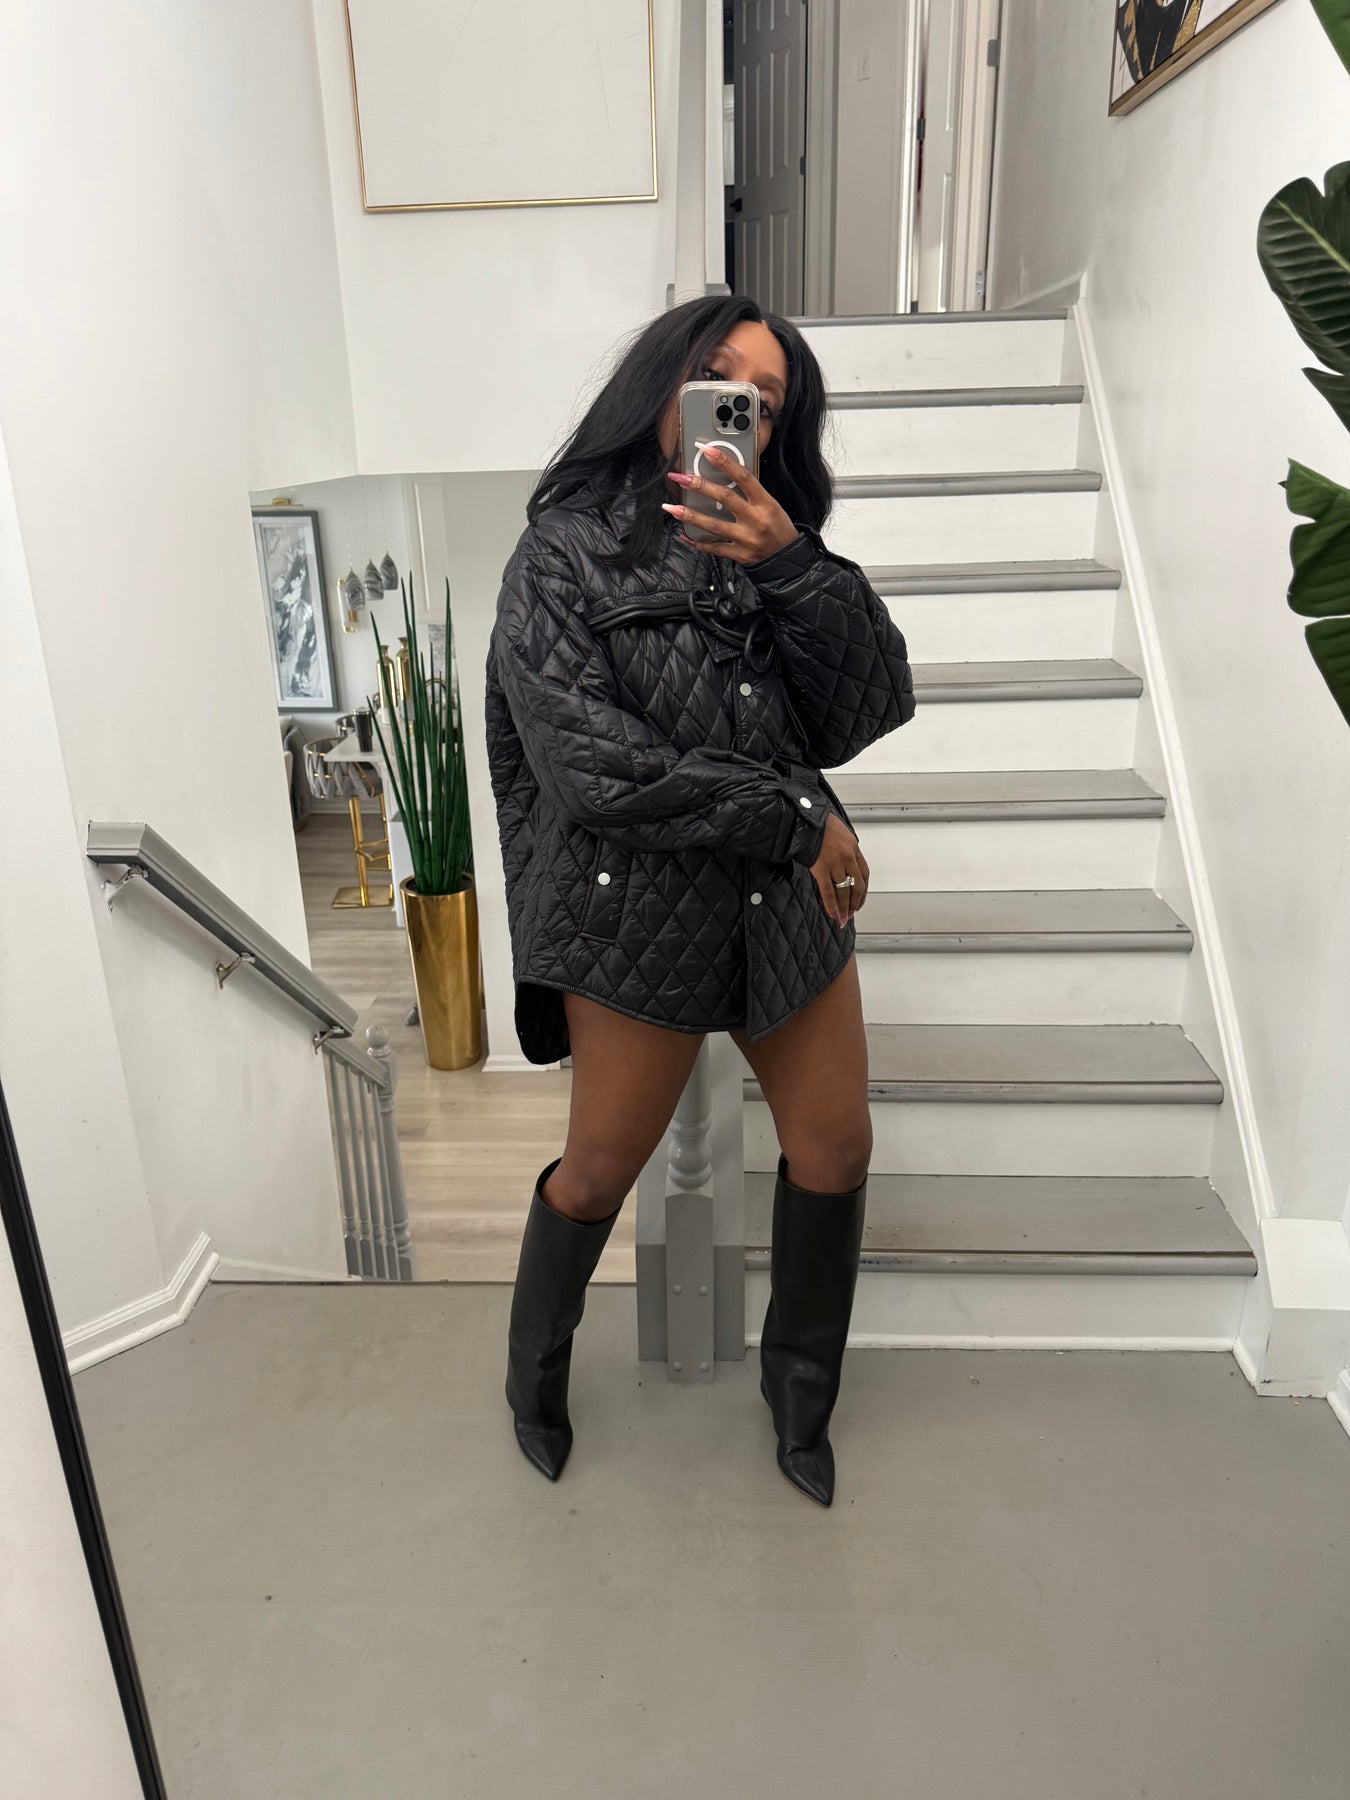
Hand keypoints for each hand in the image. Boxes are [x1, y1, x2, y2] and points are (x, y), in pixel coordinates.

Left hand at [663, 445, 799, 563]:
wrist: (789, 558)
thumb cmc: (778, 526)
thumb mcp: (771, 504)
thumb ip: (749, 493)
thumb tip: (722, 476)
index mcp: (766, 503)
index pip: (744, 477)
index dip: (724, 461)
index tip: (707, 450)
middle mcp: (755, 520)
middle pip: (724, 498)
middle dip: (699, 486)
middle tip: (680, 478)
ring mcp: (746, 539)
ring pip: (714, 525)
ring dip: (690, 516)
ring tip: (671, 508)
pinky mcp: (739, 555)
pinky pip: (714, 549)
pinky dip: (698, 543)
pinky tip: (683, 536)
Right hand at [811, 813, 868, 927]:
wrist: (802, 817)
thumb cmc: (817, 823)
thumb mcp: (839, 833)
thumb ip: (843, 849)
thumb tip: (842, 866)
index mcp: (854, 847)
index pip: (864, 874)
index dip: (863, 890)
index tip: (859, 900)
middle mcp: (847, 855)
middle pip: (857, 885)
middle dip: (855, 903)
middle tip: (851, 914)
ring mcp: (835, 862)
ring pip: (844, 891)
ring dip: (844, 908)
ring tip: (842, 919)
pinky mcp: (820, 867)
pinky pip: (828, 891)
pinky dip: (831, 905)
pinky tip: (833, 914)